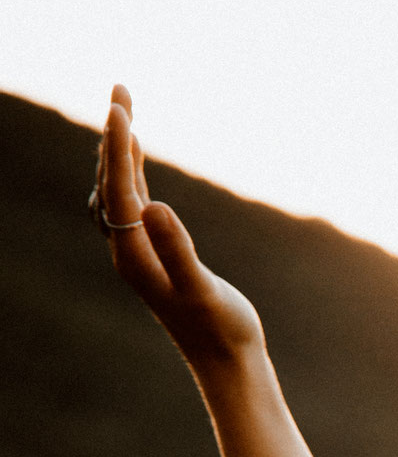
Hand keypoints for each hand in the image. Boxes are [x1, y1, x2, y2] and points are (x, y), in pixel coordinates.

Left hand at [94, 85, 264, 373]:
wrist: (229, 367)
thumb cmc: (222, 331)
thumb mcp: (202, 290)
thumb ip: (178, 250)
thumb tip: (154, 206)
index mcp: (135, 255)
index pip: (118, 187)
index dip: (117, 144)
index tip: (120, 105)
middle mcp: (129, 252)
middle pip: (110, 182)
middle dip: (113, 135)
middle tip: (120, 89)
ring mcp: (140, 256)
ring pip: (116, 191)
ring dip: (117, 151)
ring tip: (123, 112)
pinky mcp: (155, 259)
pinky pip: (131, 205)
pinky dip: (130, 174)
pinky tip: (138, 156)